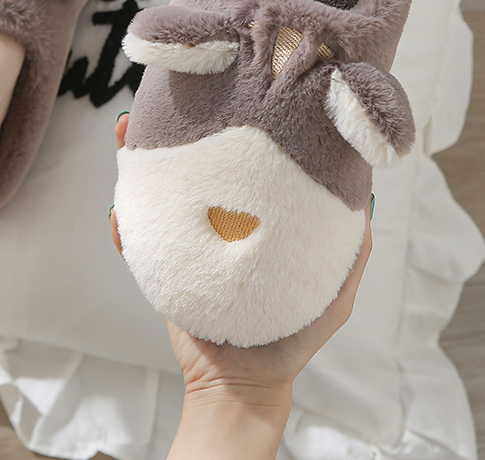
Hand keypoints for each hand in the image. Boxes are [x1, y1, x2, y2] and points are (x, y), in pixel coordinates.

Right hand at [111, 113, 371, 458]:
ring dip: (138, 162)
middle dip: (175, 132)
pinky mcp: (163, 269)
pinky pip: (136, 243)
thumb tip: (367, 204)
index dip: (229, 132)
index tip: (227, 99)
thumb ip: (350, 255)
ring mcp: (187, 243)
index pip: (240, 168)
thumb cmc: (292, 339)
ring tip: (128, 132)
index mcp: (252, 220)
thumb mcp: (333, 295)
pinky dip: (123, 226)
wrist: (245, 385)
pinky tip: (117, 212)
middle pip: (193, 168)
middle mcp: (218, 222)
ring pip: (157, 194)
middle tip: (165, 102)